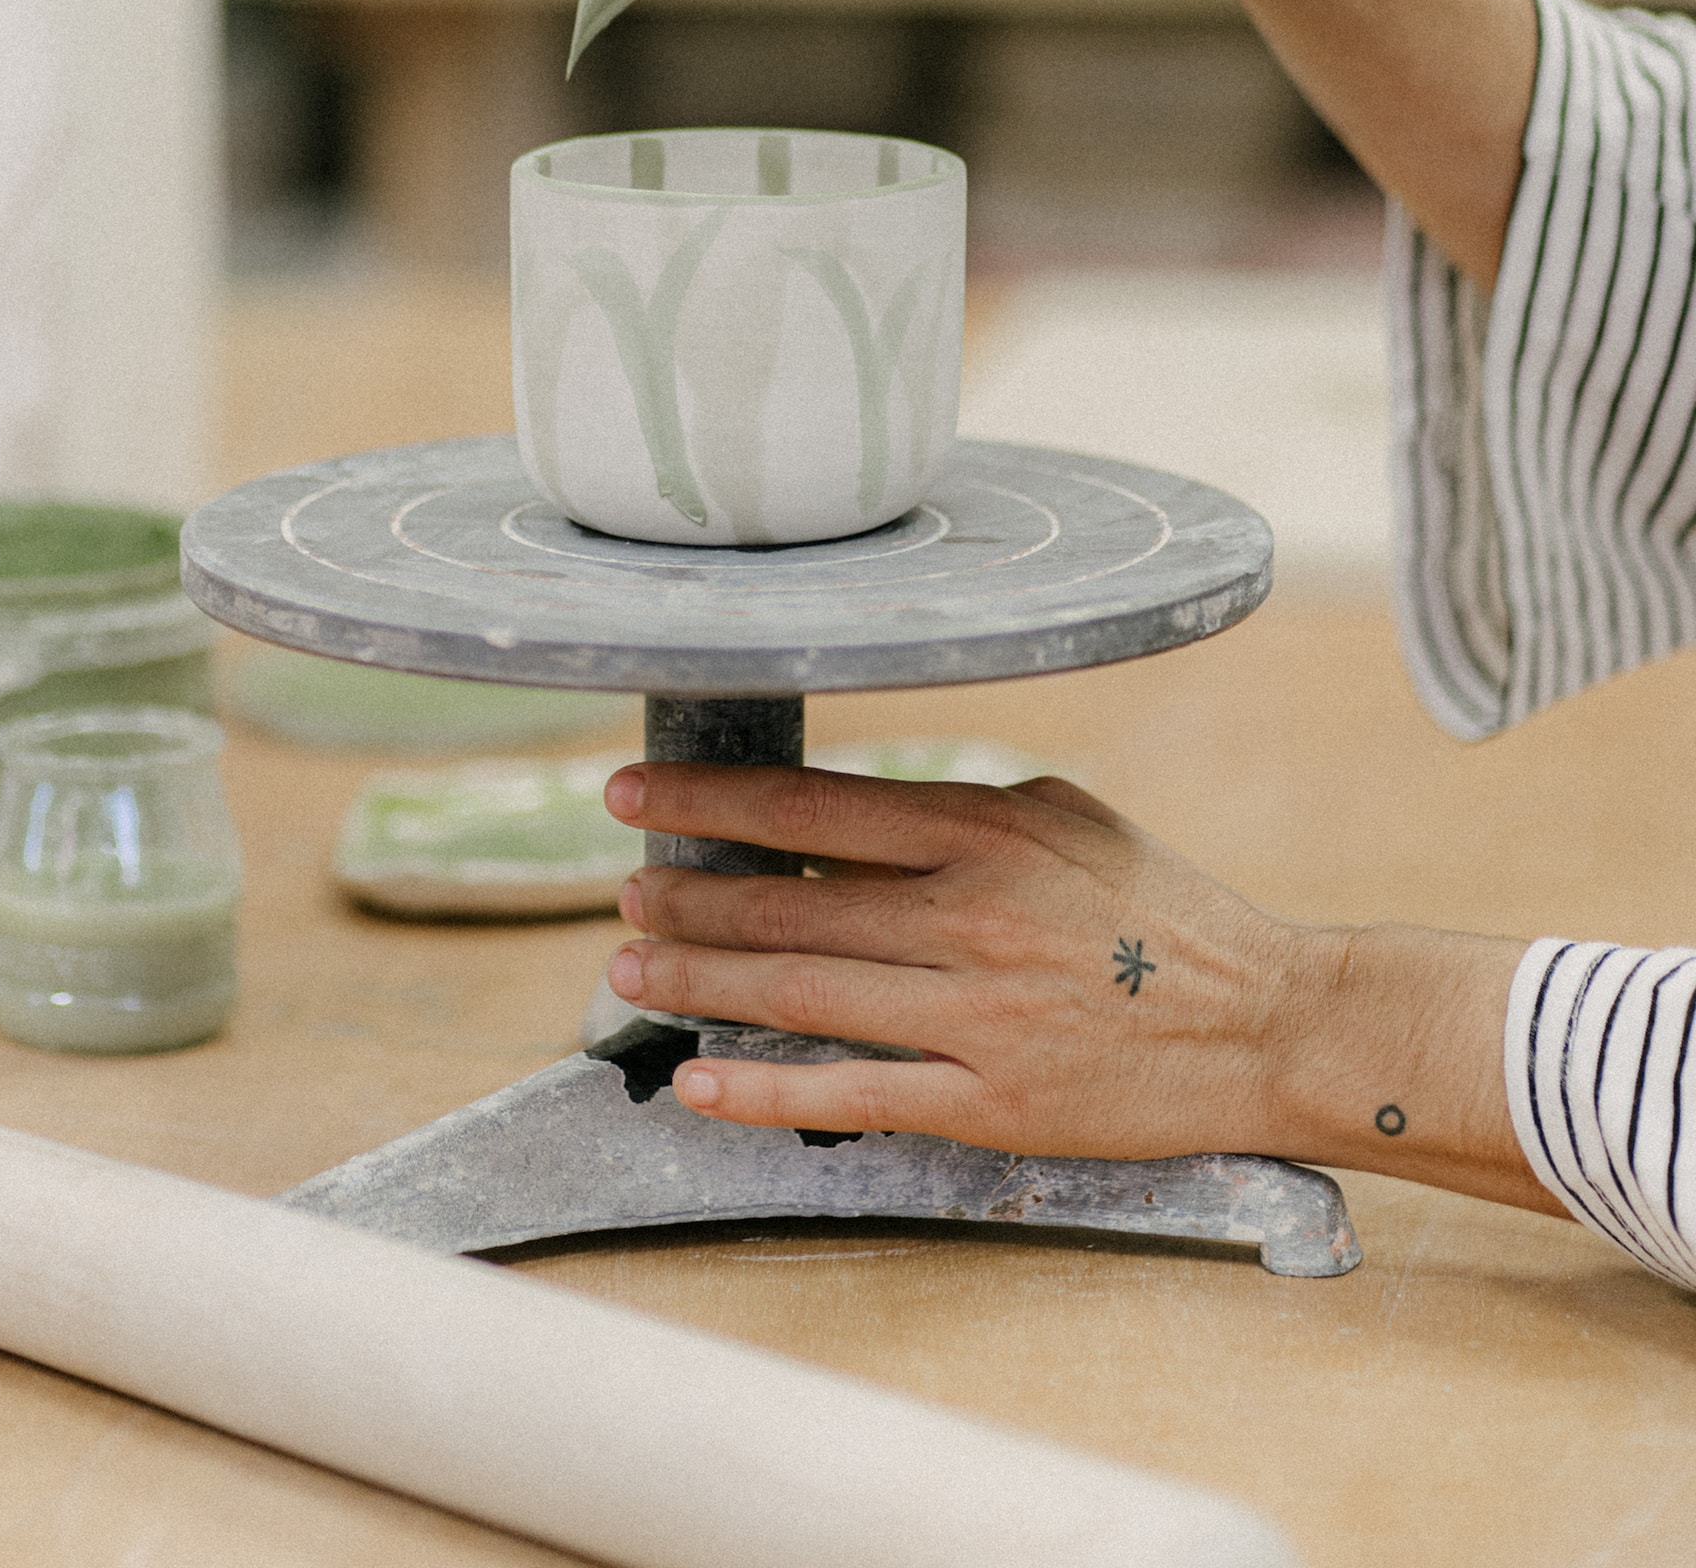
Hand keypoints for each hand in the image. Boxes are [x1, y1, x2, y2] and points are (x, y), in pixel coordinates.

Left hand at [602, 763, 1552, 1210]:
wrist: (1274, 1021)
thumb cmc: (1163, 911)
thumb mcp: (1062, 818)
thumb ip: (955, 808)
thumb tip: (838, 809)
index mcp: (983, 829)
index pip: (806, 804)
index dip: (704, 797)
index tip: (631, 791)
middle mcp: (967, 915)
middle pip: (783, 901)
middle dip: (682, 893)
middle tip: (621, 890)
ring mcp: (974, 1015)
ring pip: (798, 991)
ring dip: (697, 978)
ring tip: (628, 965)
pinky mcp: (989, 1104)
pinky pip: (850, 1094)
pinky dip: (761, 1089)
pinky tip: (696, 1081)